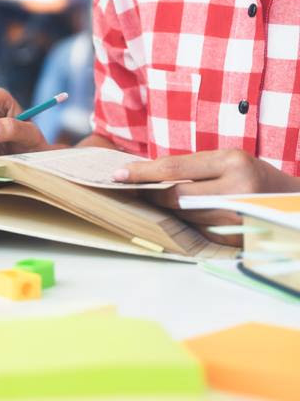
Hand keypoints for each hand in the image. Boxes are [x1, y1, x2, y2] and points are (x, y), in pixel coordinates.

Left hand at [113, 149, 299, 245]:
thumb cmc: (254, 176)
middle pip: (175, 196)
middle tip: (129, 189)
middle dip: (149, 194)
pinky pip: (196, 231)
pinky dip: (183, 223)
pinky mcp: (235, 239)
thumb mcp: (229, 161)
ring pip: (183, 216)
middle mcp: (236, 189)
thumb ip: (193, 168)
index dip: (142, 172)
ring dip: (163, 210)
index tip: (118, 174)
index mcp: (232, 162)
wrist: (292, 203)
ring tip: (151, 200)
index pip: (174, 168)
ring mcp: (236, 217)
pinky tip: (175, 217)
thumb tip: (148, 176)